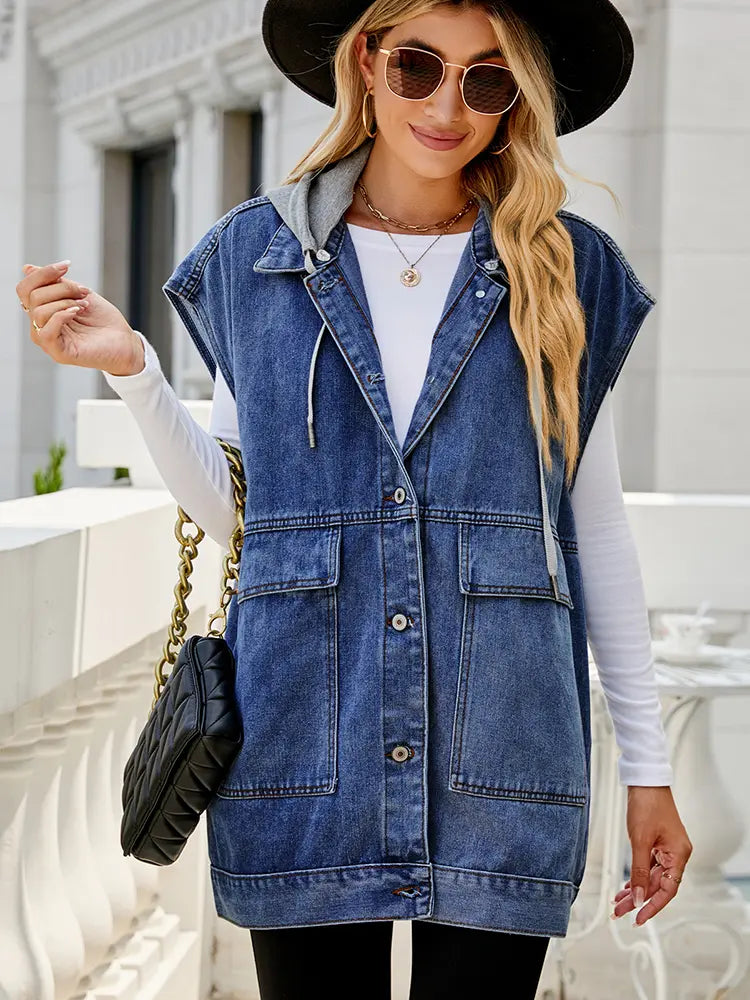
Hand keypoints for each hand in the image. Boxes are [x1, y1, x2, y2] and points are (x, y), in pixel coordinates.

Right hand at [16, 262, 144, 375]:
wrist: (124, 340)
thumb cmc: (103, 319)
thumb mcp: (77, 293)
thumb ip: (54, 282)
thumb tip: (27, 268)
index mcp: (42, 311)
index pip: (25, 289)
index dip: (43, 273)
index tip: (67, 266)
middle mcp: (40, 326)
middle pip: (34, 297)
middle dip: (62, 288)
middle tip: (84, 292)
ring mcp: (47, 341)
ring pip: (39, 312)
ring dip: (65, 302)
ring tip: (84, 305)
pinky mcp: (58, 353)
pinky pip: (46, 332)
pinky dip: (61, 316)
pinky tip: (77, 312)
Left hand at [611, 786, 691, 925]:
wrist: (645, 781)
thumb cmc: (647, 805)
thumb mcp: (640, 840)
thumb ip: (640, 871)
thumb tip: (639, 897)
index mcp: (679, 854)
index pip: (668, 890)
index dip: (653, 907)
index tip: (638, 918)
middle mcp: (676, 854)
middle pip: (658, 885)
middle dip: (638, 899)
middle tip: (619, 912)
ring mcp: (667, 849)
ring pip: (652, 878)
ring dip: (635, 890)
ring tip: (618, 903)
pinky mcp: (658, 844)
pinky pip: (649, 867)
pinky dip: (637, 877)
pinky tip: (626, 887)